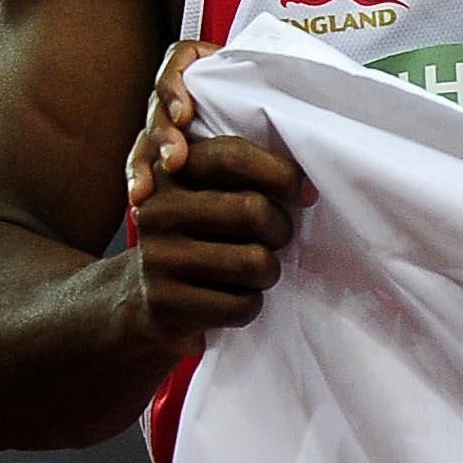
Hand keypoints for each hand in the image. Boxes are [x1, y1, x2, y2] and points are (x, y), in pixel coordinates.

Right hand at [122, 44, 313, 350]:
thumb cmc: (203, 237)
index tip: (307, 193)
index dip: (282, 173)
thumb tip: (318, 157)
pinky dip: (250, 306)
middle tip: (275, 240)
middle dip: (280, 231)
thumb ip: (246, 172)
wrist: (145, 300)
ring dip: (267, 272)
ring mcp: (158, 259)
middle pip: (253, 211)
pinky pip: (240, 305)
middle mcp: (158, 210)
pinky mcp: (165, 304)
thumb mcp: (212, 195)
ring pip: (254, 263)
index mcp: (173, 173)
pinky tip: (233, 299)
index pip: (233, 155)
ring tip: (253, 270)